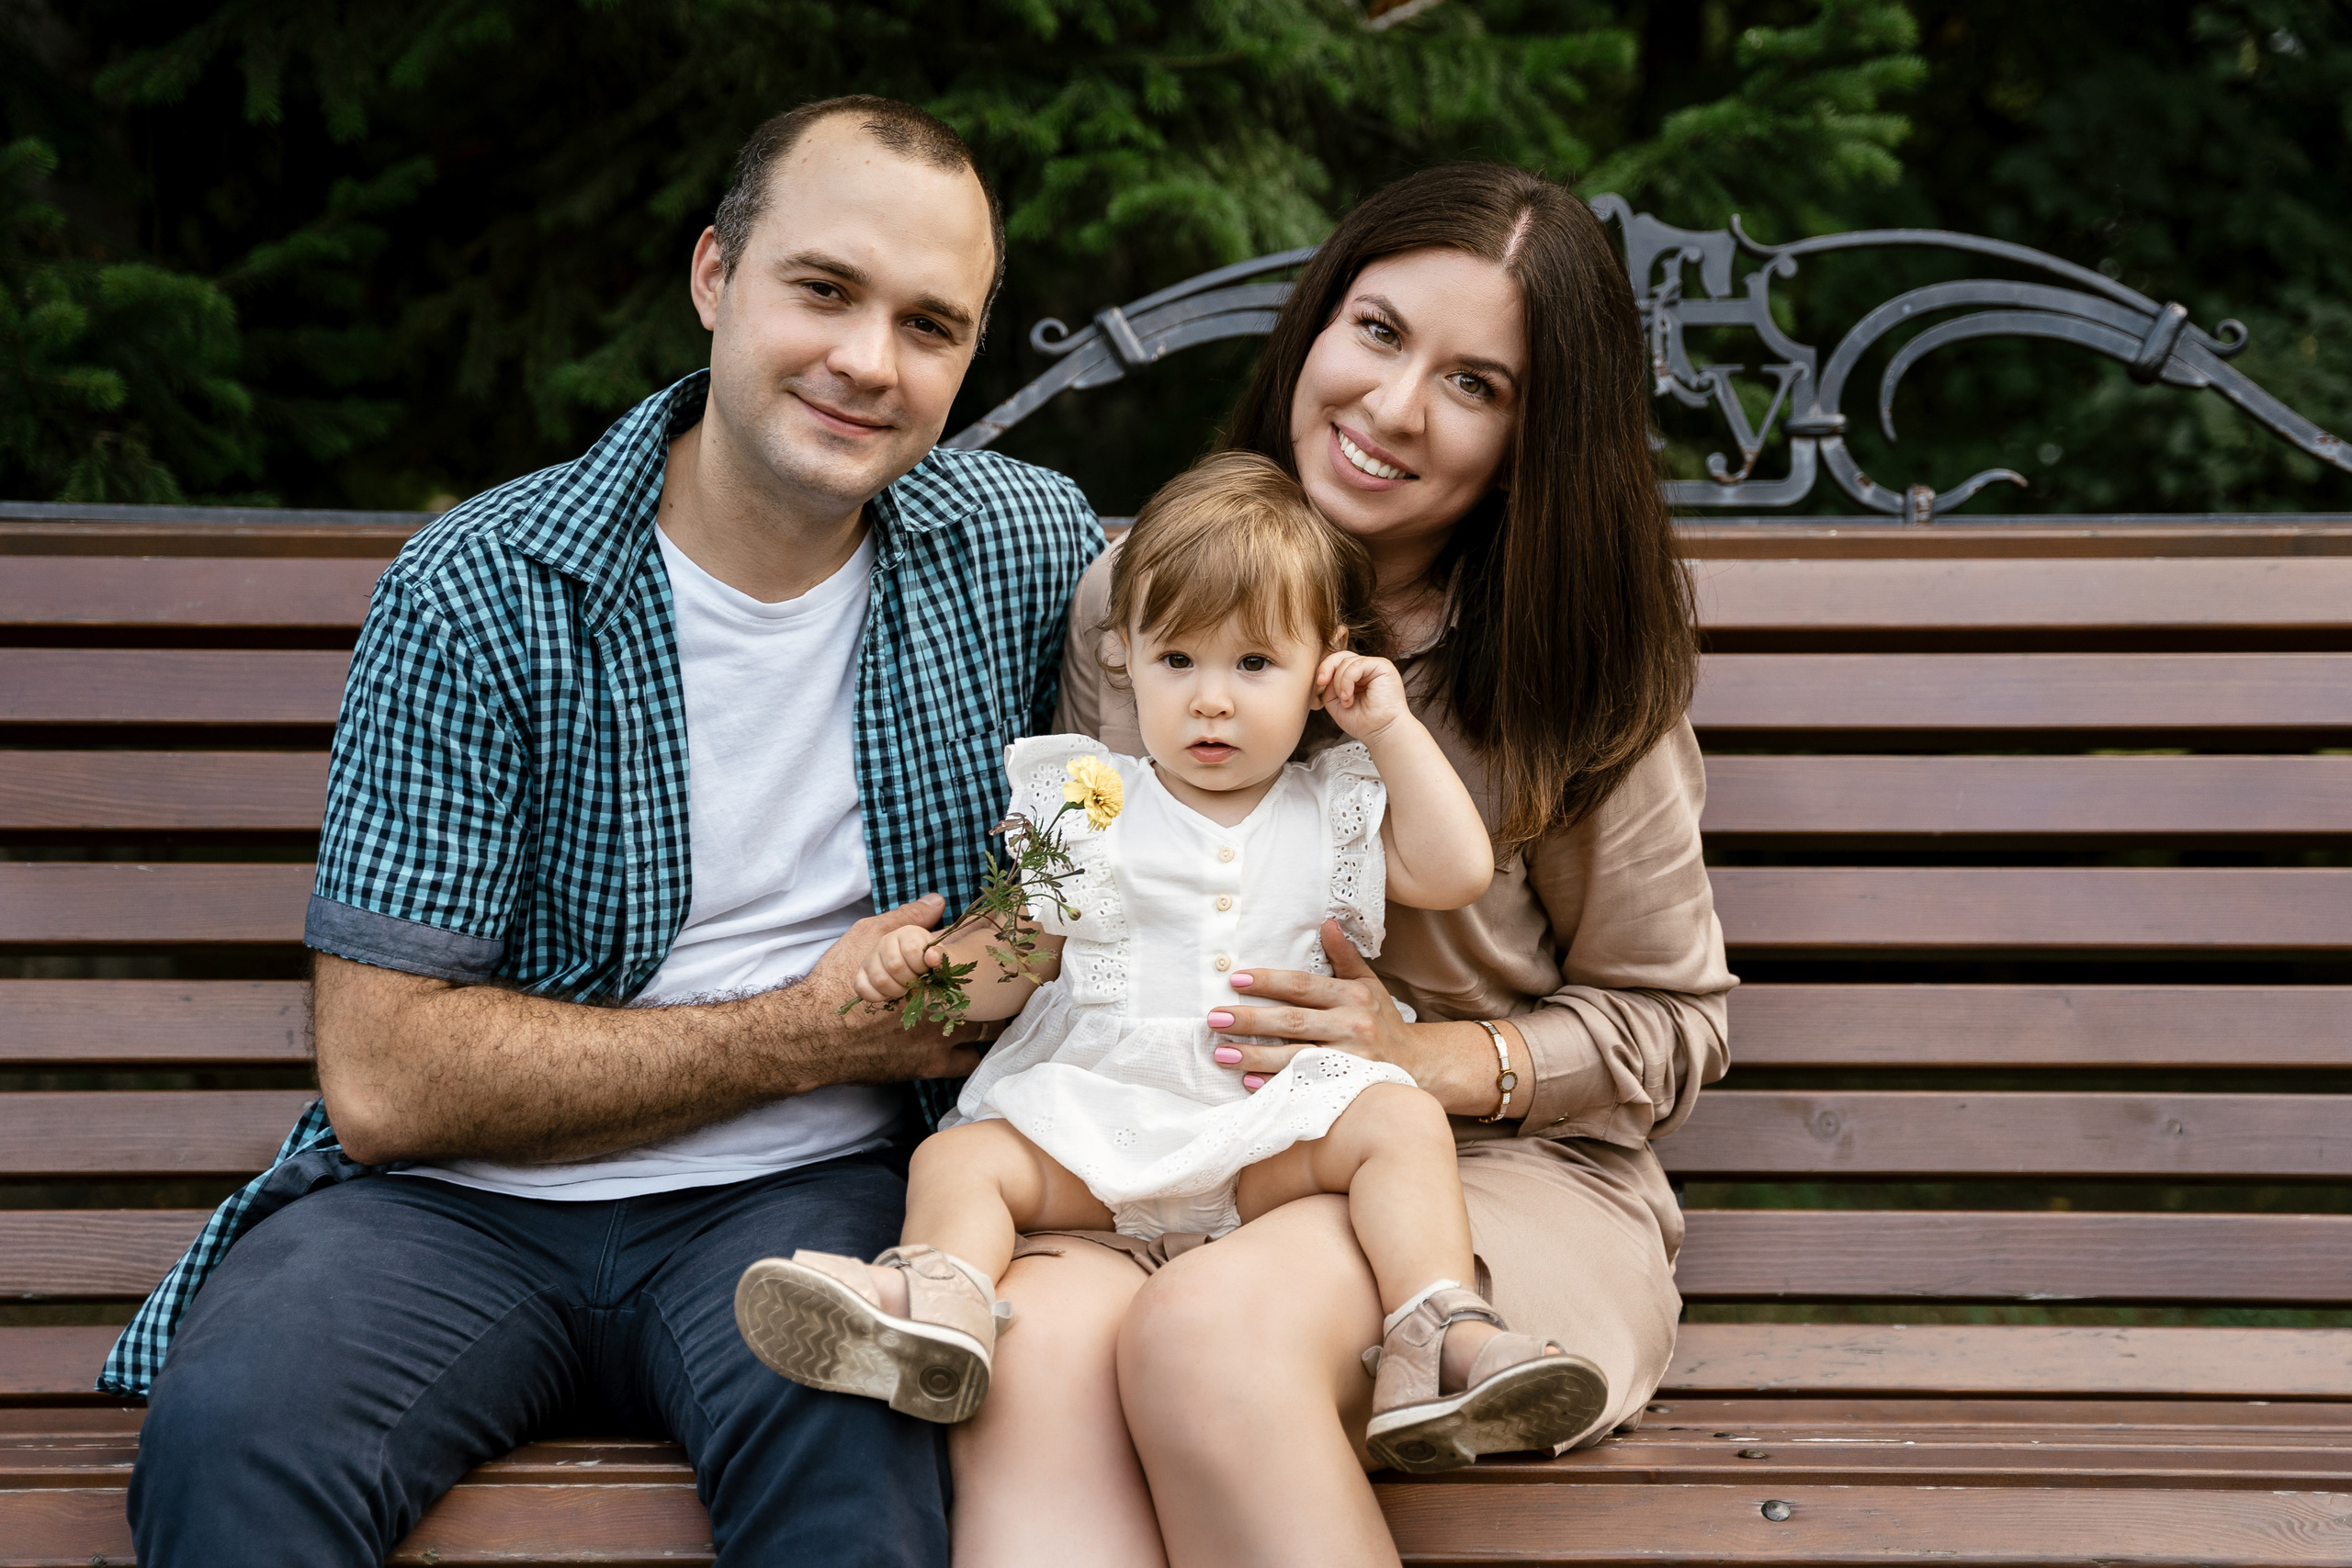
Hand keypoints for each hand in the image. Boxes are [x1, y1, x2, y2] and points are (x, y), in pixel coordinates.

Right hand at [799, 895, 984, 1081]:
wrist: (813, 1035)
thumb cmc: (836, 982)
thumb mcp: (866, 936)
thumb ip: (907, 919)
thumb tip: (939, 902)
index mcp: (932, 965)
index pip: (977, 952)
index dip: (988, 949)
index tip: (991, 949)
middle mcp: (943, 1000)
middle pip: (994, 992)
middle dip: (995, 986)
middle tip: (993, 982)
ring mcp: (941, 1035)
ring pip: (990, 1027)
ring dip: (991, 1017)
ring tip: (986, 1009)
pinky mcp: (932, 1065)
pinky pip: (971, 1060)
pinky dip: (974, 1050)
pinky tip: (968, 1041)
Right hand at [853, 923, 947, 1006]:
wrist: (921, 975)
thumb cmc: (932, 966)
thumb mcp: (944, 958)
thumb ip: (941, 956)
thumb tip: (932, 957)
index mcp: (908, 933)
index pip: (912, 950)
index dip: (921, 967)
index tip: (926, 971)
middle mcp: (886, 941)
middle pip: (895, 966)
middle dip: (910, 982)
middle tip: (916, 983)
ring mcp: (871, 957)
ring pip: (879, 979)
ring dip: (896, 991)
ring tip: (904, 990)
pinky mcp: (861, 973)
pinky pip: (861, 987)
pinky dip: (877, 997)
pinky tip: (889, 995)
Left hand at [1205, 919, 1417, 1090]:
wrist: (1417, 1064)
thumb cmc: (1382, 1021)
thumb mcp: (1368, 984)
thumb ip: (1344, 957)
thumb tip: (1326, 923)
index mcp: (1353, 997)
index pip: (1302, 986)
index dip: (1268, 982)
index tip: (1235, 979)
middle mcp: (1352, 1026)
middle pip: (1292, 1021)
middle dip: (1250, 1019)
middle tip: (1215, 1018)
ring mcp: (1350, 1060)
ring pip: (1294, 1056)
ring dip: (1255, 1055)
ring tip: (1222, 1053)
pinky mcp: (1347, 1086)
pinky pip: (1305, 1086)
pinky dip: (1276, 1086)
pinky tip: (1248, 1082)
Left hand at [1314, 651, 1409, 742]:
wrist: (1381, 733)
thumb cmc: (1362, 722)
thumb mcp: (1336, 703)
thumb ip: (1329, 687)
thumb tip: (1325, 675)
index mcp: (1358, 676)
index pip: (1338, 662)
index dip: (1325, 669)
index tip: (1319, 684)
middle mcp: (1367, 669)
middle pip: (1341, 656)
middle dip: (1327, 667)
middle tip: (1321, 682)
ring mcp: (1375, 666)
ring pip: (1347, 661)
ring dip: (1340, 683)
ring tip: (1346, 701)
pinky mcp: (1383, 666)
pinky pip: (1357, 665)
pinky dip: (1347, 680)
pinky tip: (1348, 696)